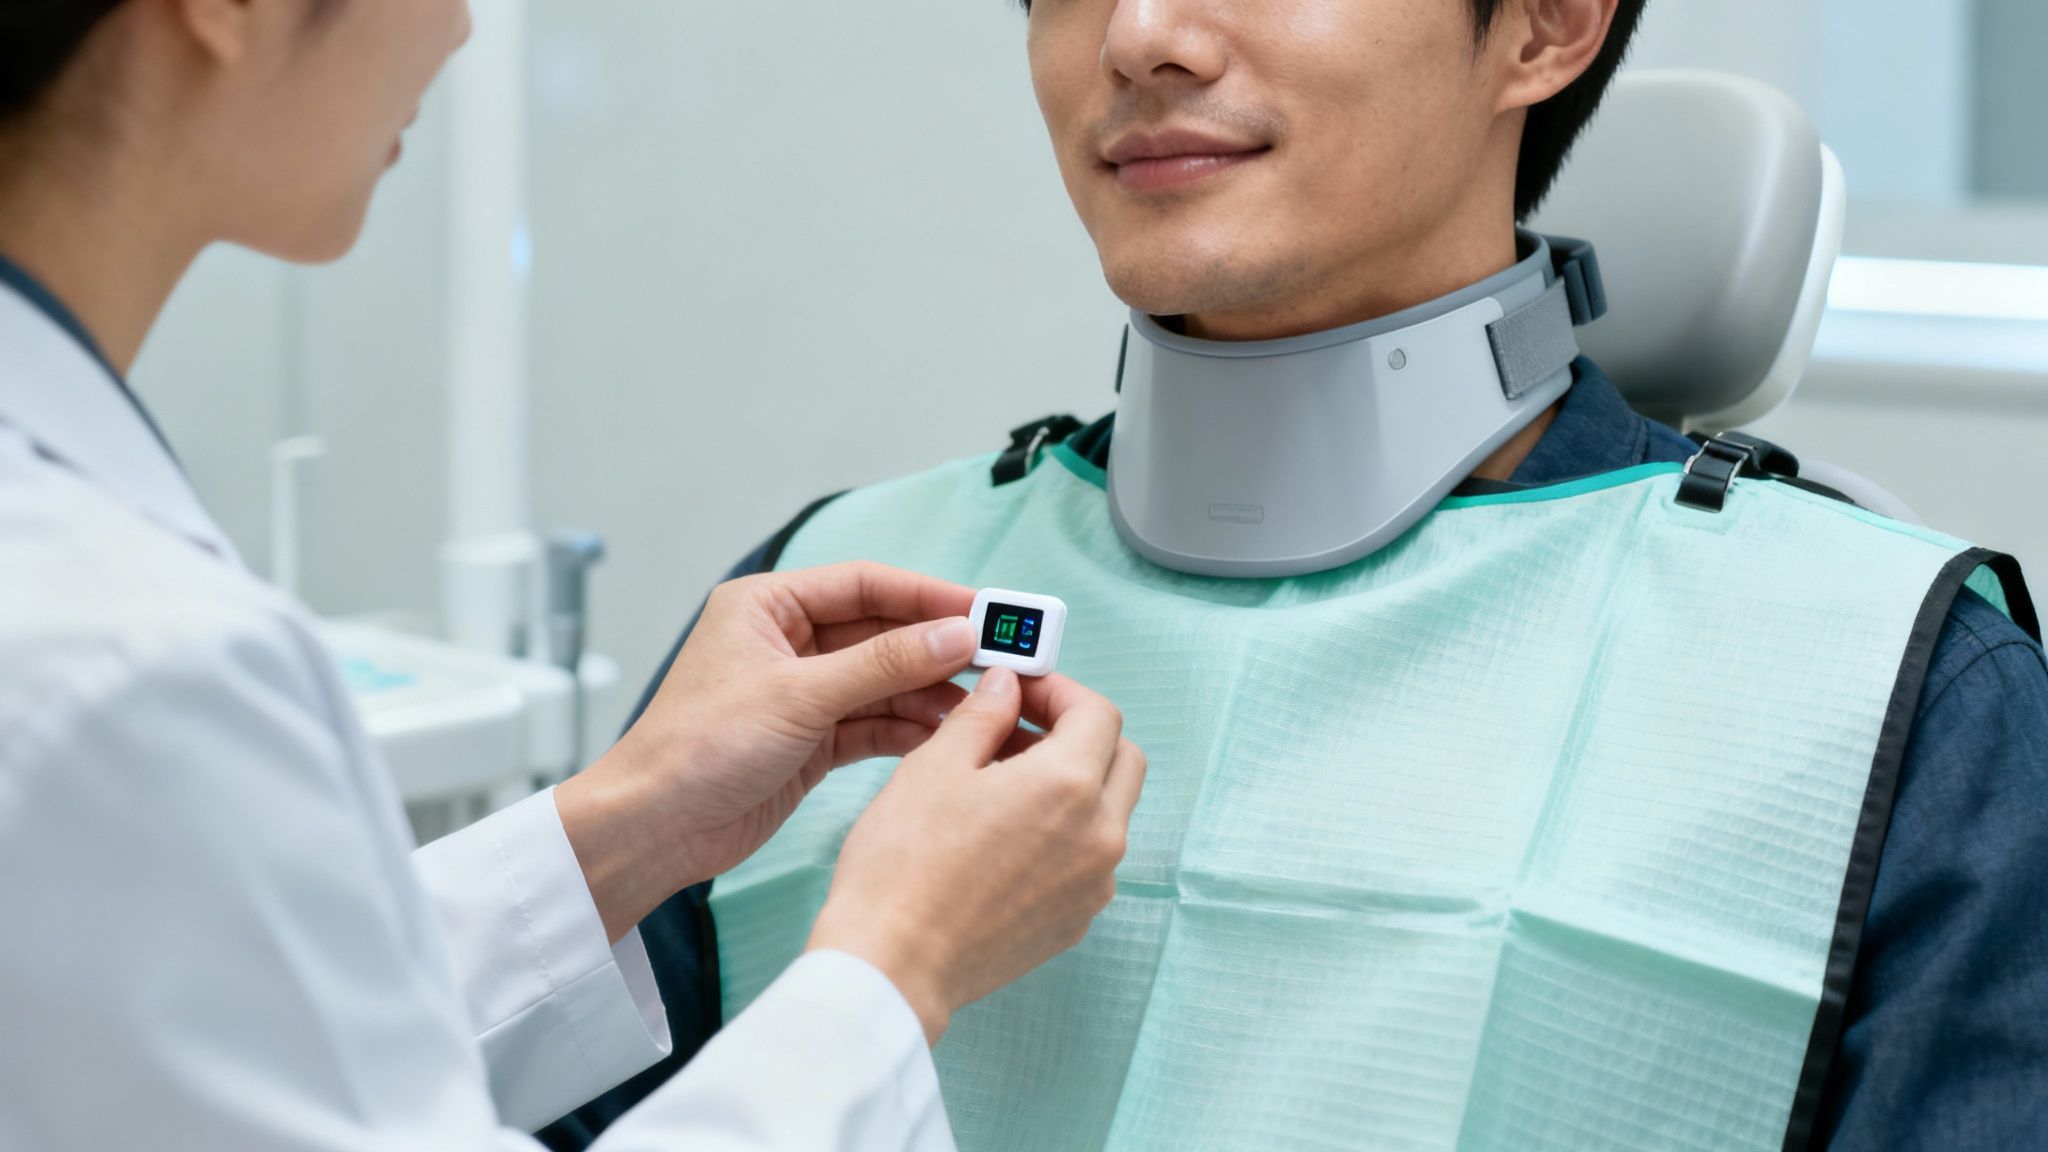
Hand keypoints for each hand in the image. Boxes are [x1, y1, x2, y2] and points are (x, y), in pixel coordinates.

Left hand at [557, 562, 980, 940]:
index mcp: (769, 607)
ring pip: (884, 681)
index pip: (865, 586)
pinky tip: (950, 734)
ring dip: (931, 692)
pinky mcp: (811, 741)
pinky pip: (874, 722)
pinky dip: (909, 729)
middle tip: (1002, 658)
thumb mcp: (798, 697)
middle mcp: (788, 643)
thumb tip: (957, 635)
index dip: (928, 596)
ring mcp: (802, 693)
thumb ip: (883, 664)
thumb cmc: (698, 748)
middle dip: (938, 648)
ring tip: (987, 704)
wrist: (653, 830)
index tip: (984, 611)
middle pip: (882, 633)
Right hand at [808, 666, 1146, 1043]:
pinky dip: (1064, 834)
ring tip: (1004, 784)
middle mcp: (1099, 837)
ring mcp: (1093, 885)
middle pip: (1122, 761)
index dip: (1061, 691)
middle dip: (1081, 734)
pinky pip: (1088, 860)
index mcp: (1069, 786)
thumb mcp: (934, 766)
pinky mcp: (1075, 921)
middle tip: (1022, 729)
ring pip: (1109, 813)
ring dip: (1073, 785)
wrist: (892, 965)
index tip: (1023, 692)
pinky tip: (1005, 836)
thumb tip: (1007, 688)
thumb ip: (983, 715)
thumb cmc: (904, 865)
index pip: (1098, 714)